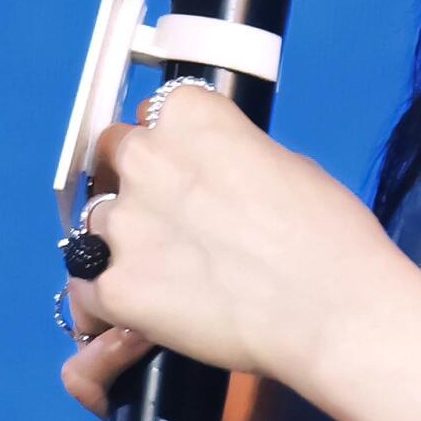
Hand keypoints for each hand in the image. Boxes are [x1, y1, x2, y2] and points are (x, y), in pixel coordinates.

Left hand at [58, 82, 403, 389]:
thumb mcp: (287, 164)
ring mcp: (126, 225)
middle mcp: (147, 159)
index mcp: (192, 116)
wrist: (332, 310)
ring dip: (125, 242)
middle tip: (172, 218)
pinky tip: (149, 310)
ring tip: (173, 273)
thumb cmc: (328, 236)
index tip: (184, 164)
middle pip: (112, 156)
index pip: (154, 110)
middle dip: (134, 181)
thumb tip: (215, 174)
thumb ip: (231, 155)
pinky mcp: (116, 288)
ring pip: (97, 224)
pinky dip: (111, 301)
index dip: (170, 140)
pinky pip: (88, 289)